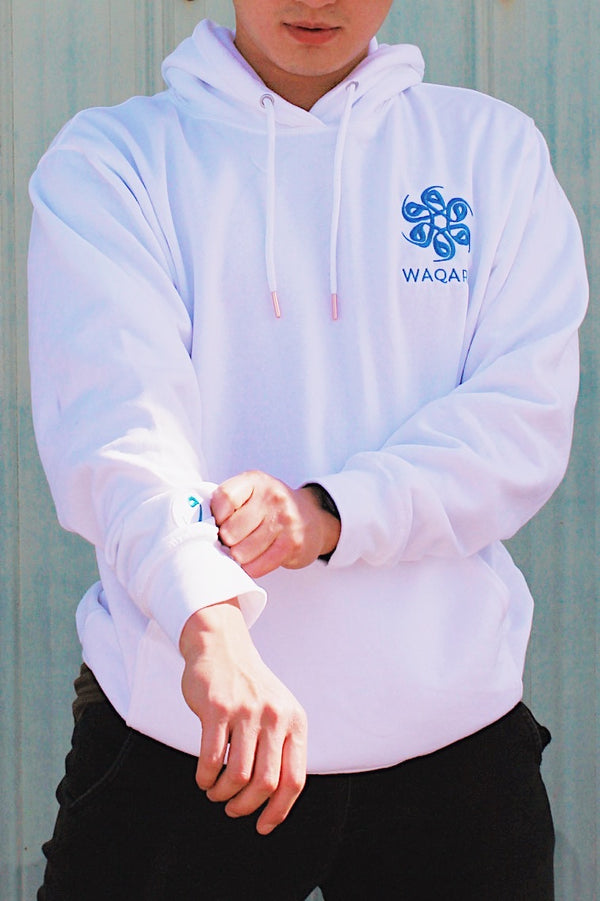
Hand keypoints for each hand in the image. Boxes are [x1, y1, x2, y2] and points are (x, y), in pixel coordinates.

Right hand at [179, 599, 306, 834]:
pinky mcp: (218, 708)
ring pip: (238, 776)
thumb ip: (281, 746)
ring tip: (215, 792)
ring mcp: (246, 711)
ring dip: (223, 794)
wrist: (222, 646)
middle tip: (232, 808)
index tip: (263, 826)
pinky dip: (206, 778)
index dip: (279, 811)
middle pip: (266, 783)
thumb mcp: (278, 711)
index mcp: (294, 721)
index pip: (294, 779)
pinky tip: (203, 778)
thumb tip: (276, 800)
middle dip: (246, 806)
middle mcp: (275, 717)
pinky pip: (211, 759)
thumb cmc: (249, 688)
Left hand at [211, 471, 340, 577]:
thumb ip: (228, 502)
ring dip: (238, 556)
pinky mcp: (292, 543)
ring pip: (242, 552)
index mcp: (255, 481)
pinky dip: (251, 568)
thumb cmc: (270, 508)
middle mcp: (272, 497)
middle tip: (231, 542)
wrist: (311, 517)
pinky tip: (253, 561)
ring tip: (243, 551)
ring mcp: (284, 520)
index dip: (215, 516)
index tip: (218, 523)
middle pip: (230, 530)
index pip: (224, 498)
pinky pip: (258, 565)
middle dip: (226, 541)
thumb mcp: (251, 493)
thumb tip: (201, 527)